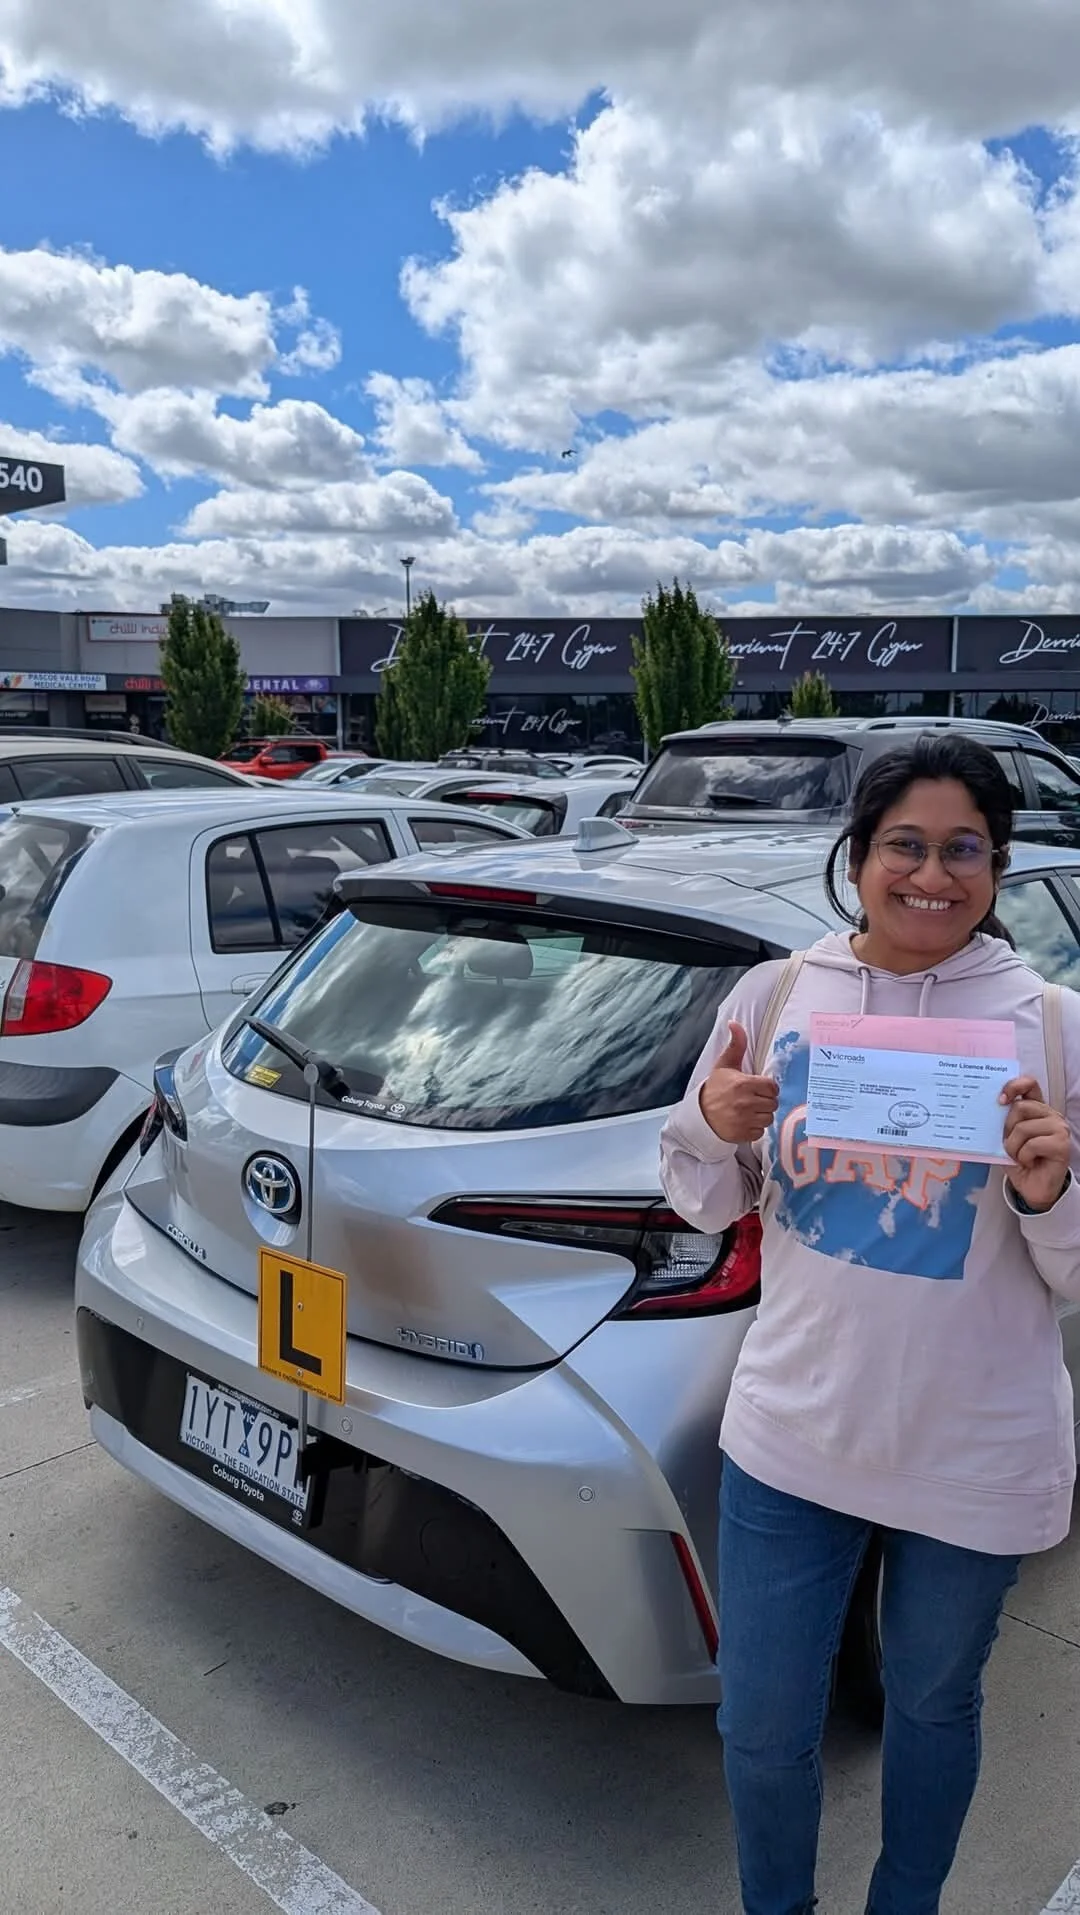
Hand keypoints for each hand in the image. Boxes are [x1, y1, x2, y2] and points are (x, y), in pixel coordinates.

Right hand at [698, 1021, 779, 1143]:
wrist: (699, 1114)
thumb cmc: (715, 1088)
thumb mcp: (725, 1065)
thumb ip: (736, 1045)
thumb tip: (734, 1023)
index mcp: (743, 1084)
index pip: (772, 1087)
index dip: (766, 1087)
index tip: (757, 1088)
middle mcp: (745, 1103)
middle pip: (773, 1103)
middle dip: (764, 1101)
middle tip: (752, 1099)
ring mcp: (744, 1120)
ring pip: (768, 1118)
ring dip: (761, 1115)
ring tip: (748, 1110)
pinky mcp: (742, 1134)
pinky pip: (760, 1132)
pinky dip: (754, 1128)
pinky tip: (744, 1121)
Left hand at [1000, 1074, 1071, 1212]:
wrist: (1033, 1188)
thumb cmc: (1020, 1162)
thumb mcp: (1006, 1138)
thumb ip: (1002, 1122)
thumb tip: (985, 1108)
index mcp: (1037, 1109)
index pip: (1029, 1085)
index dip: (1014, 1086)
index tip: (1000, 1100)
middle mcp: (1050, 1115)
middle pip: (1020, 1107)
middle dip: (1007, 1129)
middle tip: (1010, 1144)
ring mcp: (1059, 1128)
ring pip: (1023, 1128)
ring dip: (1013, 1147)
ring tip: (1019, 1157)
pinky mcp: (1062, 1144)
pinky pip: (1032, 1144)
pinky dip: (1024, 1157)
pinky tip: (1030, 1162)